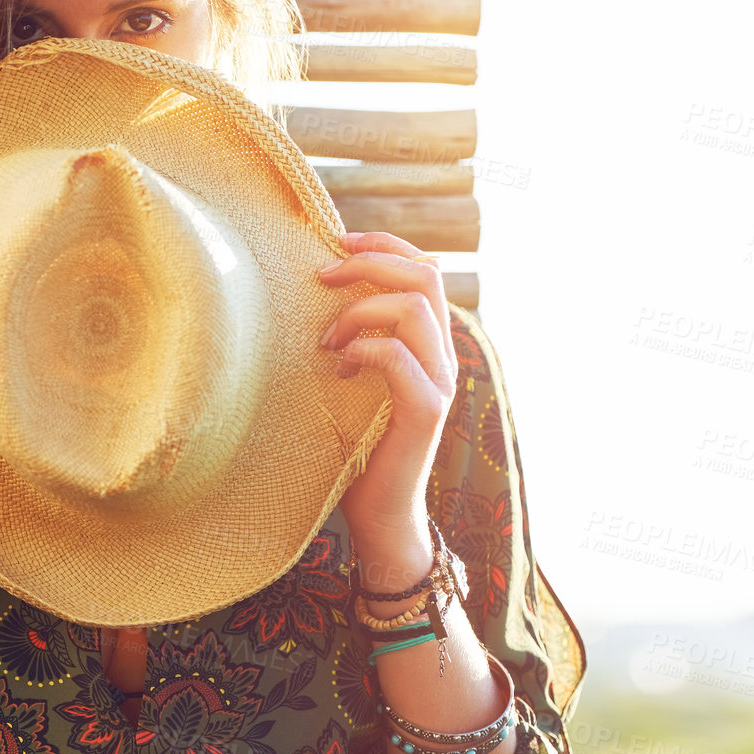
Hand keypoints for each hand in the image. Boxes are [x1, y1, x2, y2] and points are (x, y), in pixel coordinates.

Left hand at [317, 230, 457, 543]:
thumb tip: (311, 292)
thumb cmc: (354, 447)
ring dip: (360, 311)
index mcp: (428, 341)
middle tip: (322, 275)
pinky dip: (362, 351)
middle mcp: (443, 356)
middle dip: (370, 262)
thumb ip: (350, 338)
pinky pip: (399, 357)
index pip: (424, 267)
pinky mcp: (426, 410)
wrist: (378, 514)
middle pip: (425, 275)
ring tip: (326, 340)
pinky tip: (338, 370)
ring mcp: (440, 382)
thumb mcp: (349, 380)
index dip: (384, 243)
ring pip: (414, 309)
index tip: (337, 238)